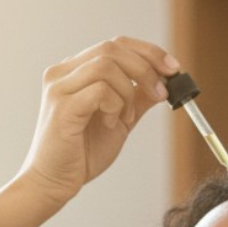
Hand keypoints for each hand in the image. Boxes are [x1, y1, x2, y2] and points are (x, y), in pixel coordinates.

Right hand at [14, 37, 181, 200]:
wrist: (54, 182)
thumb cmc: (82, 153)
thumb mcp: (119, 120)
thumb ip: (136, 98)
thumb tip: (166, 82)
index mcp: (74, 70)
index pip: (115, 44)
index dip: (148, 52)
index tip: (173, 68)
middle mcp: (62, 72)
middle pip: (112, 48)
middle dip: (146, 68)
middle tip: (162, 93)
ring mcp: (59, 87)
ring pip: (107, 66)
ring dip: (128, 92)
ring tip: (125, 118)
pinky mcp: (62, 106)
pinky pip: (100, 90)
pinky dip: (115, 105)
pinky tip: (110, 124)